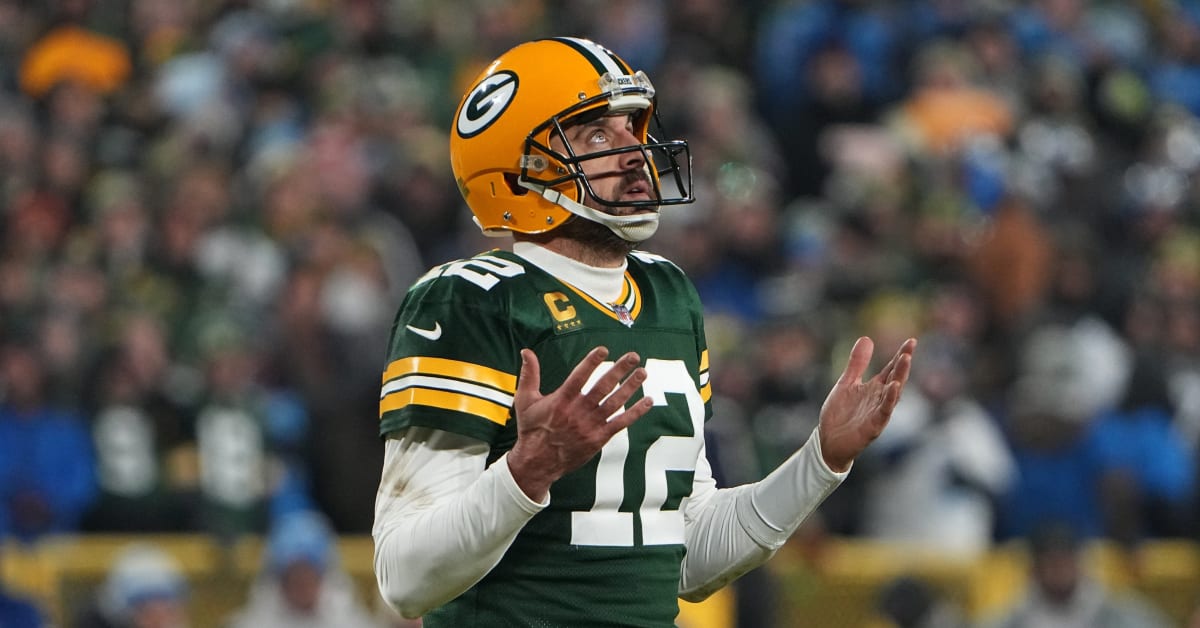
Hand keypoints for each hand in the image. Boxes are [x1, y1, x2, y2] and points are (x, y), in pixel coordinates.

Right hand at [507, 347, 652, 500]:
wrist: (537, 462)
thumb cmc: (531, 430)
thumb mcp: (525, 401)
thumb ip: (529, 375)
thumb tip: (527, 351)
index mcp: (561, 400)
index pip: (579, 376)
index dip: (591, 362)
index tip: (604, 349)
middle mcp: (578, 411)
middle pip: (603, 386)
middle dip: (620, 370)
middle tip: (633, 357)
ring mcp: (590, 425)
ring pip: (615, 402)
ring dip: (631, 387)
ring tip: (642, 373)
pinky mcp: (599, 438)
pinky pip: (621, 423)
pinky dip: (635, 412)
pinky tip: (647, 401)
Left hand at [818, 337, 915, 472]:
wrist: (828, 441)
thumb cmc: (840, 414)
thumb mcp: (847, 383)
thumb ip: (857, 364)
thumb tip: (866, 338)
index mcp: (875, 388)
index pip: (891, 369)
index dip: (901, 355)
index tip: (911, 341)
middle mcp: (880, 398)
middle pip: (895, 378)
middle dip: (903, 363)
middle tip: (910, 348)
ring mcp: (878, 412)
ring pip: (893, 393)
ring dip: (900, 377)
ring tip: (905, 360)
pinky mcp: (873, 426)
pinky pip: (884, 411)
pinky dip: (889, 399)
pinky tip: (894, 387)